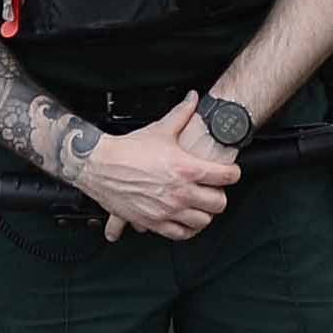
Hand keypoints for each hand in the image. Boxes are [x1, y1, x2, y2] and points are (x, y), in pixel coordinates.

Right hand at [77, 93, 237, 242]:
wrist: (100, 165)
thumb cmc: (129, 149)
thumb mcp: (160, 129)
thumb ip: (182, 113)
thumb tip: (193, 98)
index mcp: (186, 168)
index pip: (226, 176)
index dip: (232, 173)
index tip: (230, 172)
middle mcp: (180, 192)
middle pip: (218, 203)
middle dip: (219, 195)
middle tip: (214, 189)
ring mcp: (167, 210)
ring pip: (202, 221)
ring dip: (204, 213)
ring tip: (201, 205)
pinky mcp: (154, 223)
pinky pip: (181, 234)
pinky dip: (187, 229)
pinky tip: (186, 220)